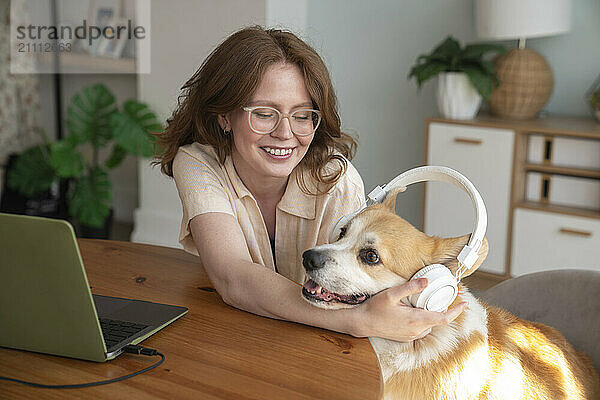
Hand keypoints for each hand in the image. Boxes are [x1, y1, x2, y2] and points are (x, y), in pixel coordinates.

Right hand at [350, 278, 466, 341]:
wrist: (362, 323)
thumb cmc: (375, 308)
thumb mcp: (392, 294)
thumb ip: (411, 287)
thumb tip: (427, 281)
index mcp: (416, 320)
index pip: (443, 318)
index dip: (456, 311)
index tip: (464, 304)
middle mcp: (415, 330)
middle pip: (437, 321)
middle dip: (442, 310)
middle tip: (441, 297)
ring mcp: (410, 335)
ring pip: (429, 325)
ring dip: (430, 315)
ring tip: (424, 303)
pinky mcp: (405, 337)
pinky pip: (420, 329)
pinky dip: (422, 320)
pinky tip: (413, 311)